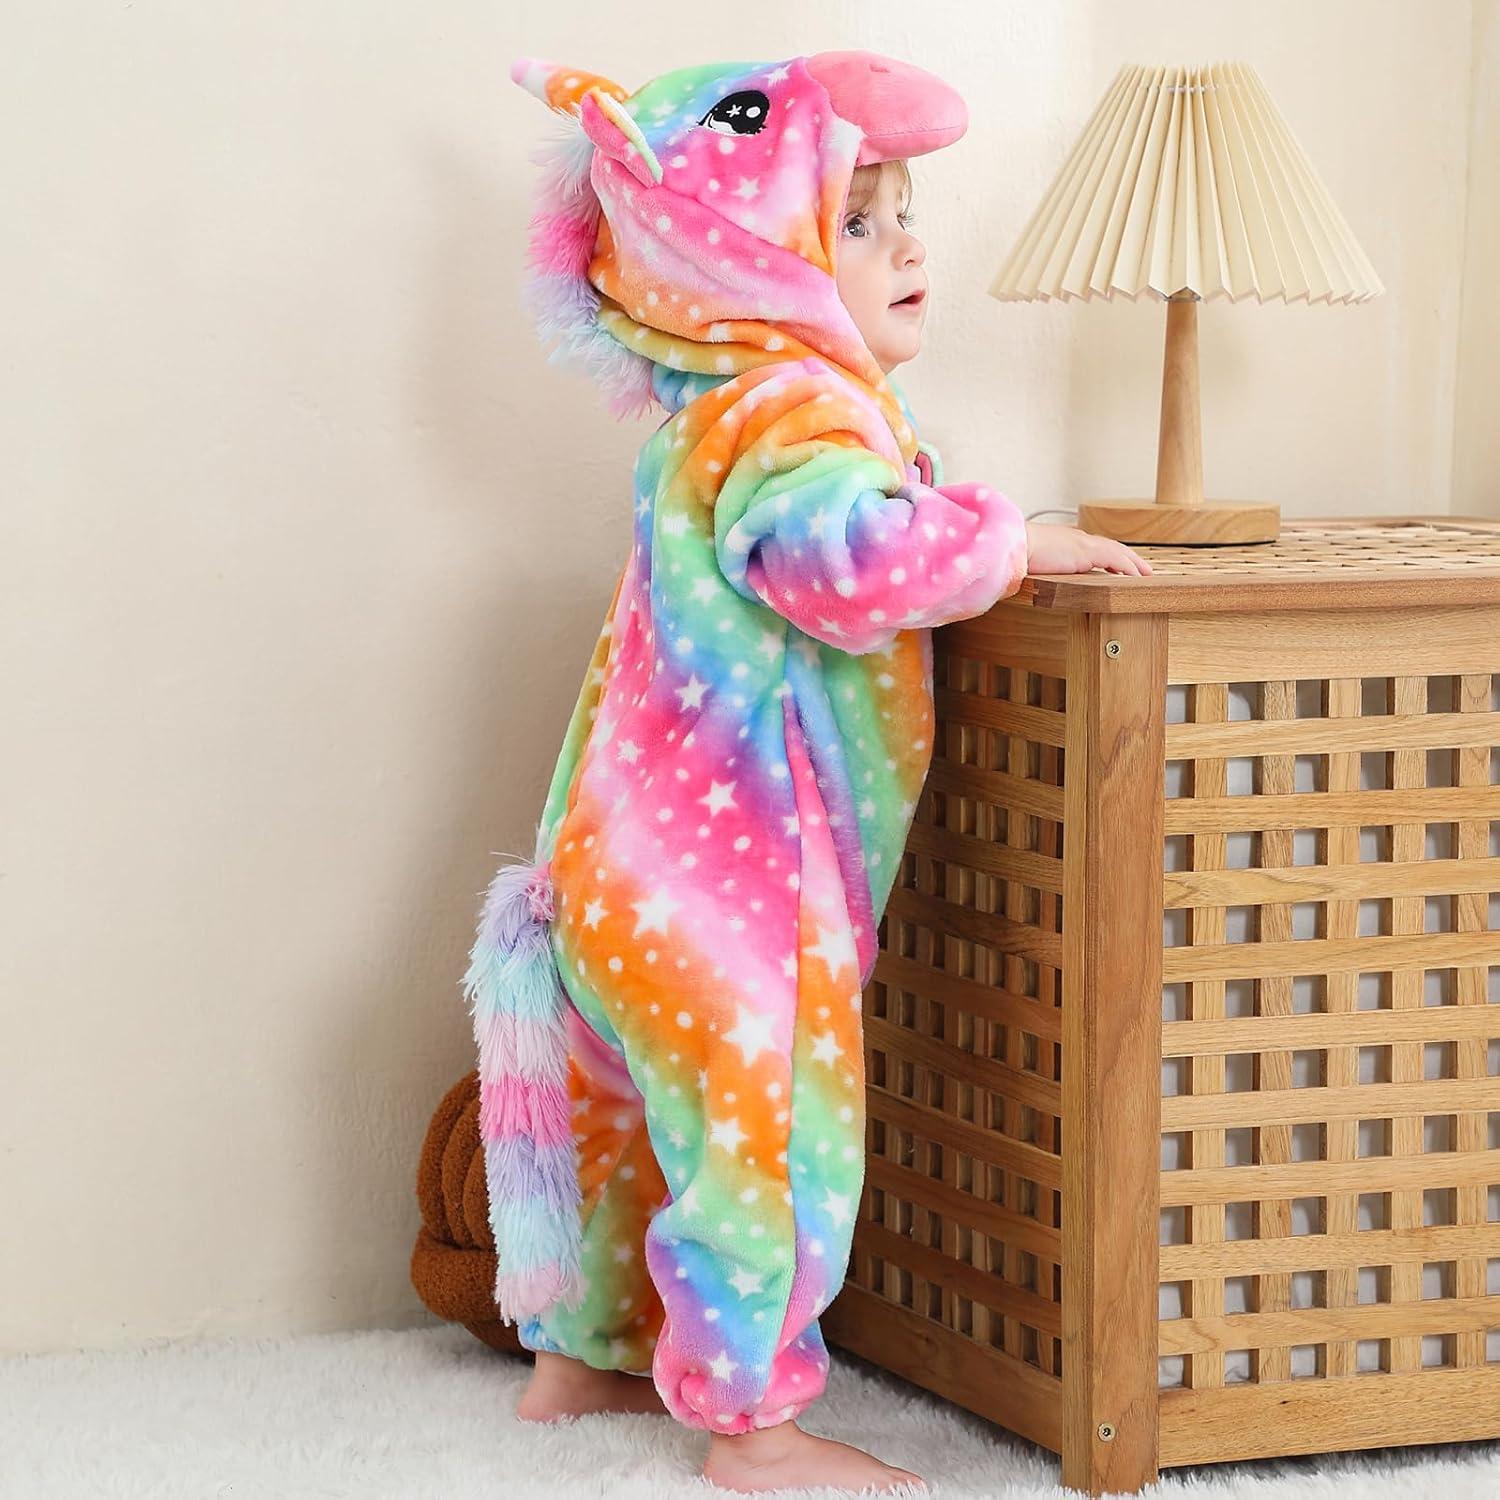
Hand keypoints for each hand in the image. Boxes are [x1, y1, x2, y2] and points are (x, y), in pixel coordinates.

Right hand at [1024, 520, 1152, 575]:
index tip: (1118, 563)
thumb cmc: (1016, 554)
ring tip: (1146, 573)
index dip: (1109, 554)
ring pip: (1118, 552)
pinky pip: (1116, 560)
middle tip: (1142, 568)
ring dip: (1133, 562)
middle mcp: (1078, 539)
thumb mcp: (1031, 560)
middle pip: (1111, 546)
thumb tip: (1033, 575)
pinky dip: (1128, 567)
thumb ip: (1040, 565)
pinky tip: (1136, 576)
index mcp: (1066, 540)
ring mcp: (1084, 544)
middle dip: (1128, 557)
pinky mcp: (1088, 552)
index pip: (1095, 546)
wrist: (1013, 545)